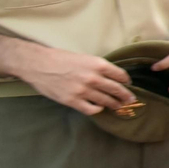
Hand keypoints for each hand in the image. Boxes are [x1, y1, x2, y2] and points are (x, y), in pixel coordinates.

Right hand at [19, 48, 135, 115]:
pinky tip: (99, 108)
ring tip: (118, 106)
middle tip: (130, 99)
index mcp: (97, 64)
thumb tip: (111, 77)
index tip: (128, 84)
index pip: (120, 75)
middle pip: (116, 90)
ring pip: (106, 101)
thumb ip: (97, 67)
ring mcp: (83, 91)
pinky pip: (91, 109)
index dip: (126, 81)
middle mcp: (93, 78)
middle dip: (126, 96)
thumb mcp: (84, 58)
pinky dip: (98, 109)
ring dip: (114, 104)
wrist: (37, 64)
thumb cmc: (60, 58)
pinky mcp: (72, 101)